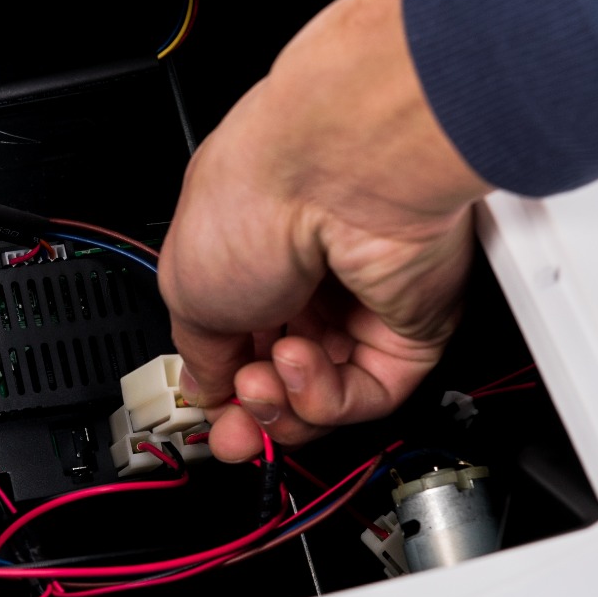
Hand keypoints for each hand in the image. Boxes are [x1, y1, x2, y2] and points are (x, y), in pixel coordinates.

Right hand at [158, 0, 491, 459]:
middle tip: (233, 425)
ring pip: (323, 397)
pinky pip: (368, 394)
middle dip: (251, 411)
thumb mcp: (187, 287)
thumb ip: (198, 353)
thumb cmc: (258, 196)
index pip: (239, 344)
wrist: (336, 171)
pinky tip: (300, 363)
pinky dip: (327, 396)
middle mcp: (309, 278)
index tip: (204, 411)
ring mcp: (362, 303)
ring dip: (284, 402)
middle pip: (282, 379)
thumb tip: (204, 387)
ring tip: (263, 377)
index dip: (219, 387)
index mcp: (250, 257)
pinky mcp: (411, 326)